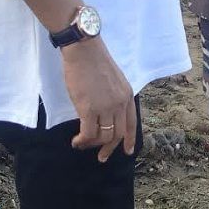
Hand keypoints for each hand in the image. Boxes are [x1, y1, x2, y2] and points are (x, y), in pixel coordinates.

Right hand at [63, 37, 136, 161]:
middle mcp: (120, 103)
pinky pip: (88, 134)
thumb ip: (114, 96)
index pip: (131, 123)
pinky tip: (76, 142)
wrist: (84, 51)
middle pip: (119, 134)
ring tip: (82, 144)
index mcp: (127, 95)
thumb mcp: (114, 79)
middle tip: (102, 157)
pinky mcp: (89, 109)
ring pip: (104, 137)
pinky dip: (82, 141)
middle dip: (110, 149)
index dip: (130, 139)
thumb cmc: (94, 61)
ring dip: (92, 145)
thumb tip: (107, 113)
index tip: (128, 151)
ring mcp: (106, 107)